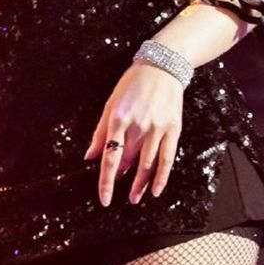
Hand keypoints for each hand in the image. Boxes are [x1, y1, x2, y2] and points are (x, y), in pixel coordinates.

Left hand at [83, 63, 183, 206]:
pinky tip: (156, 189)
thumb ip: (100, 132)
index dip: (106, 181)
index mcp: (119, 118)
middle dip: (122, 179)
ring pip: (148, 164)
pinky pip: (167, 158)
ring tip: (134, 198)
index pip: (110, 157)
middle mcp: (138, 125)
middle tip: (119, 196)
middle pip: (128, 162)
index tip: (104, 198)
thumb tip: (89, 157)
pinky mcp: (173, 128)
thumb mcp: (111, 103)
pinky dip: (162, 176)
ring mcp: (157, 127)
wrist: (162, 66)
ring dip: (140, 185)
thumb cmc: (133, 84)